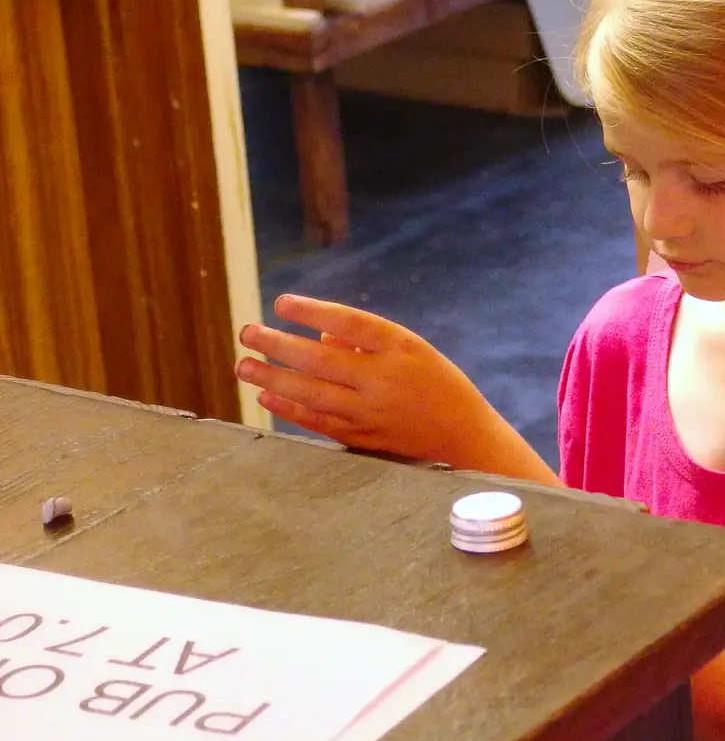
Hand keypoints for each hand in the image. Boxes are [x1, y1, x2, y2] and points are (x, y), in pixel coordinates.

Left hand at [236, 295, 555, 482]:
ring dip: (273, 378)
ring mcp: (372, 411)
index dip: (312, 312)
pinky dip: (290, 409)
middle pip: (319, 359)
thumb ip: (366, 342)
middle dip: (277, 344)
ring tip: (244, 366)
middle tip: (247, 332)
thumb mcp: (413, 351)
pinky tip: (267, 396)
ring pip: (311, 393)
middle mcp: (384, 379)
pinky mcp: (364, 437)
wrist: (465, 435)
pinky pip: (319, 421)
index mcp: (401, 348)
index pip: (348, 322)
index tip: (281, 303)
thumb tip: (317, 338)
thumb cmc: (437, 384)